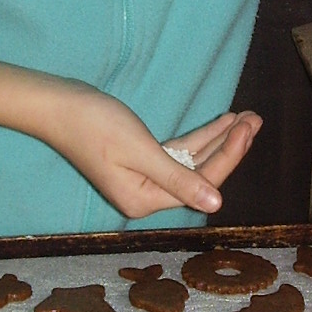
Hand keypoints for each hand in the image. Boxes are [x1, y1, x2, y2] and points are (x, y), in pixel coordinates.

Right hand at [34, 84, 260, 218]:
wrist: (56, 106)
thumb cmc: (93, 124)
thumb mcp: (140, 151)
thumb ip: (178, 179)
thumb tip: (215, 204)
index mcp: (145, 200)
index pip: (201, 183)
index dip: (228, 155)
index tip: (247, 128)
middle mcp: (147, 195)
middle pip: (200, 173)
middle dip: (230, 146)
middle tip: (255, 118)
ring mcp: (144, 178)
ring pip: (192, 160)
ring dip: (218, 138)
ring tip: (247, 117)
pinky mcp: (140, 160)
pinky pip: (178, 152)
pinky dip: (199, 137)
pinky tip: (221, 122)